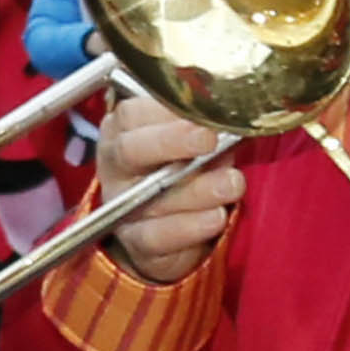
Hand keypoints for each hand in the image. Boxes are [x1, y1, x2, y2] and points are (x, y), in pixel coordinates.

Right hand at [88, 90, 248, 286]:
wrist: (170, 227)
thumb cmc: (182, 170)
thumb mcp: (190, 141)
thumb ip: (204, 128)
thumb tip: (232, 119)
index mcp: (124, 131)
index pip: (133, 113)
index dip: (168, 110)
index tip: (204, 111)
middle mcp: (116, 165)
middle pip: (131, 149)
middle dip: (172, 141)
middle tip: (209, 139)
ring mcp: (122, 204)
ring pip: (151, 195)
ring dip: (197, 189)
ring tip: (232, 184)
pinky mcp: (135, 240)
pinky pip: (157, 235)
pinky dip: (189, 227)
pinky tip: (215, 217)